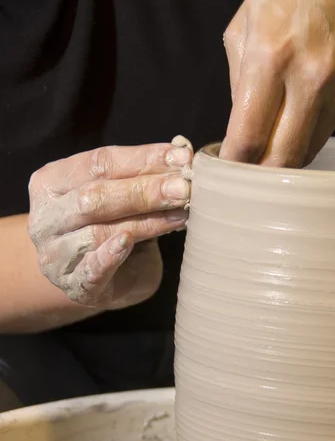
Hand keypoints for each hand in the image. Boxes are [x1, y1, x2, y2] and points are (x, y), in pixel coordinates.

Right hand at [28, 137, 191, 308]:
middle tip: (183, 188)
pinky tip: (127, 243)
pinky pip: (90, 270)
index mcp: (52, 182)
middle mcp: (46, 217)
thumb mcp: (123, 196)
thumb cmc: (113, 227)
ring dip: (144, 222)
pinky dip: (109, 256)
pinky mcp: (74, 286)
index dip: (143, 158)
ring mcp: (55, 254)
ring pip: (97, 232)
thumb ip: (143, 176)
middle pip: (94, 196)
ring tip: (179, 215)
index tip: (181, 158)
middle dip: (144, 191)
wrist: (101, 280)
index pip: (99, 163)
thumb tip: (182, 155)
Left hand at [221, 0, 334, 166]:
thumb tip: (241, 126)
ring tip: (275, 136)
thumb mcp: (244, 25)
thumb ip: (238, 83)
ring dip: (288, 152)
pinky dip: (312, 126)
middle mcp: (313, 78)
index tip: (228, 169)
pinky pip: (330, 127)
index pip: (248, 139)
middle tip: (249, 170)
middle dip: (261, 173)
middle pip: (283, 160)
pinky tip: (307, 102)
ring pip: (308, 150)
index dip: (234, 164)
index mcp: (272, 57)